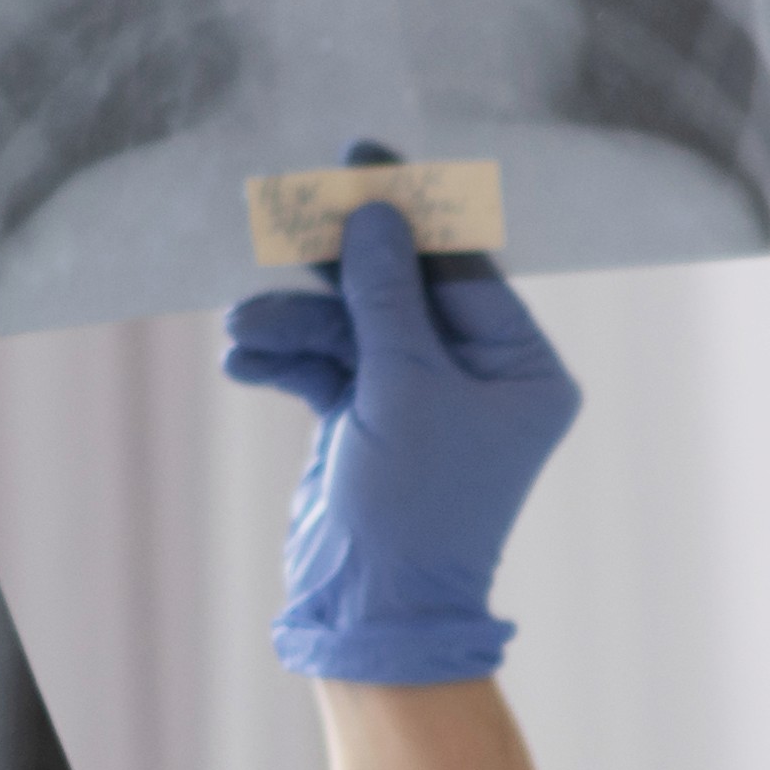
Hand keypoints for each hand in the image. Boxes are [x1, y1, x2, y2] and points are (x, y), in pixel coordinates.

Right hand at [219, 202, 585, 682]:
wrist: (370, 611)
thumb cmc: (415, 507)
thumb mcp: (402, 386)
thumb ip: (385, 295)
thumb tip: (376, 213)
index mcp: (525, 369)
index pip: (463, 271)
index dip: (409, 216)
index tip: (362, 159)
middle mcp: (479, 377)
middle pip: (402, 289)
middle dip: (340, 264)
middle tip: (291, 208)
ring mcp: (419, 398)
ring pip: (351, 328)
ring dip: (294, 323)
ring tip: (245, 328)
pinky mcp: (365, 420)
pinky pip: (324, 366)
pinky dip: (285, 358)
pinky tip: (244, 357)